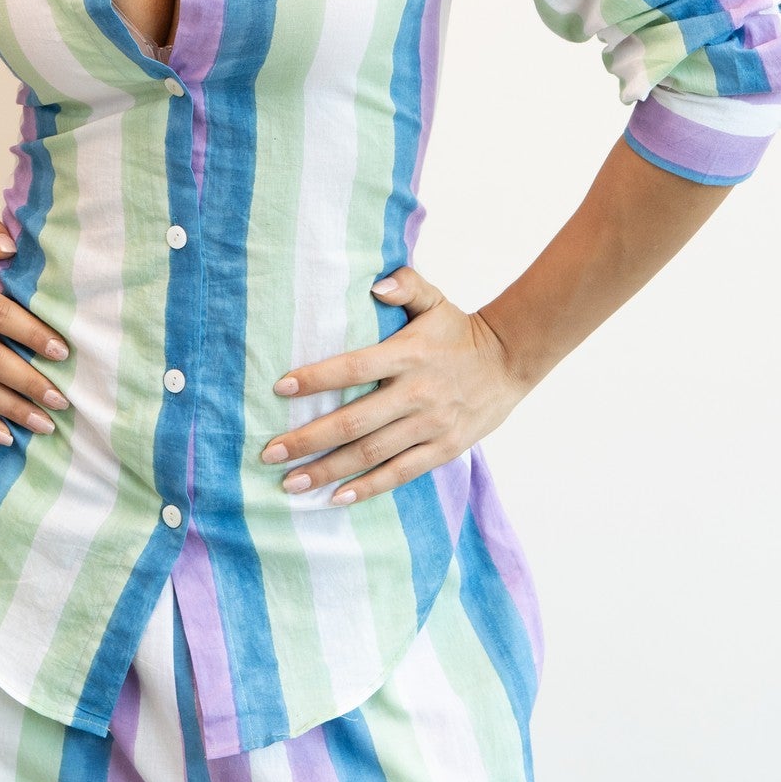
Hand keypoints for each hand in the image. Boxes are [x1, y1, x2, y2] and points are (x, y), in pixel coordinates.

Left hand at [257, 262, 531, 504]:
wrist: (511, 361)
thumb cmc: (459, 331)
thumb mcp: (436, 300)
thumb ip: (406, 284)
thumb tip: (376, 284)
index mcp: (409, 355)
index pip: (354, 368)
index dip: (316, 379)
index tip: (280, 389)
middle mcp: (417, 393)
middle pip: (355, 421)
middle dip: (309, 439)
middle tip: (270, 453)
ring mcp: (431, 425)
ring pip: (371, 454)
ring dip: (328, 470)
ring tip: (291, 483)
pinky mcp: (444, 449)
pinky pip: (401, 473)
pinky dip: (368, 487)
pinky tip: (336, 497)